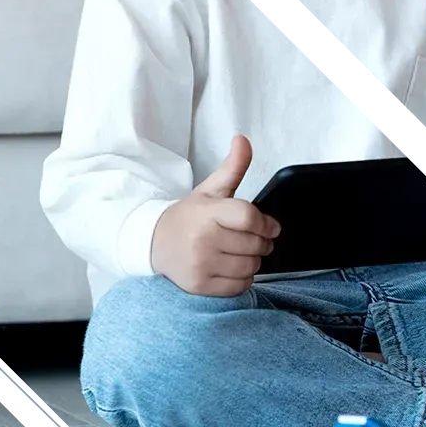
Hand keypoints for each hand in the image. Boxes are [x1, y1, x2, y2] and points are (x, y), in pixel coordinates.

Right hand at [151, 135, 280, 295]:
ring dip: (253, 261)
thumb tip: (243, 140)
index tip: (271, 226)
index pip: (250, 218)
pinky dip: (242, 279)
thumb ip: (233, 166)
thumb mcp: (210, 189)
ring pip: (250, 267)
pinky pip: (239, 286)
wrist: (155, 242)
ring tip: (241, 253)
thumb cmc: (189, 217)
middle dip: (262, 243)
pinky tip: (231, 267)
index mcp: (208, 211)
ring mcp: (201, 264)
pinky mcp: (200, 285)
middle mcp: (203, 238)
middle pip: (254, 245)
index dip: (267, 223)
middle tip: (255, 240)